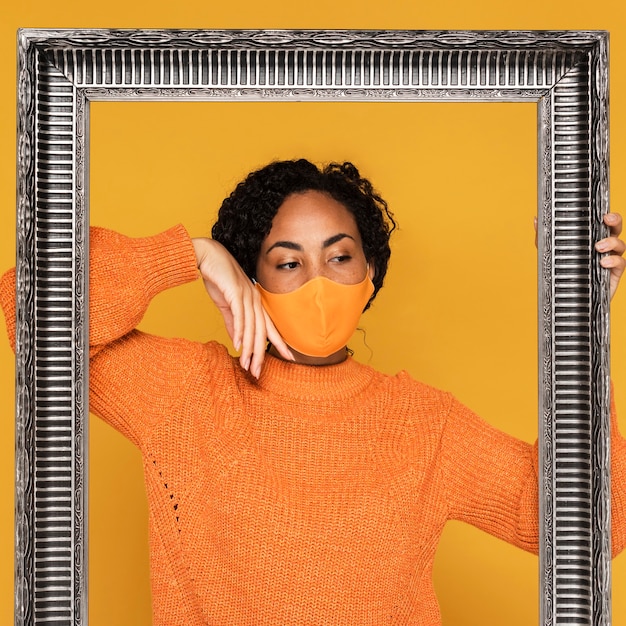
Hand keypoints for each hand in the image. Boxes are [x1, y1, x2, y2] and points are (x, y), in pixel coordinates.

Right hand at [192, 238, 293, 377]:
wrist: (206, 255)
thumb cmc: (217, 278)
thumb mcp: (226, 305)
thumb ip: (233, 323)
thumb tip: (238, 342)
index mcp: (255, 302)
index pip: (269, 326)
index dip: (279, 342)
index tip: (289, 358)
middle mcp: (254, 299)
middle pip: (263, 331)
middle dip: (261, 354)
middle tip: (258, 373)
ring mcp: (246, 295)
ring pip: (252, 327)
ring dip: (249, 348)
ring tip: (247, 365)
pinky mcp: (235, 293)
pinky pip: (240, 316)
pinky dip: (240, 332)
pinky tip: (239, 345)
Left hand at [535, 213, 624, 300]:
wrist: (569, 301)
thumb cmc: (562, 274)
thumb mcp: (549, 254)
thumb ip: (542, 238)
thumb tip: (535, 220)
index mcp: (589, 239)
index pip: (600, 223)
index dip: (605, 215)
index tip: (602, 212)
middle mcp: (602, 247)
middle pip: (615, 229)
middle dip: (615, 220)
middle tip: (607, 219)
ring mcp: (609, 259)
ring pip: (620, 244)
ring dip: (612, 242)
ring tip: (598, 247)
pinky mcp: (613, 274)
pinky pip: (621, 263)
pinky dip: (614, 260)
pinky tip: (603, 262)